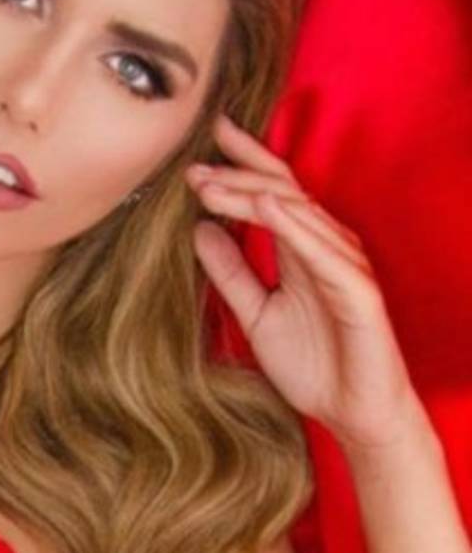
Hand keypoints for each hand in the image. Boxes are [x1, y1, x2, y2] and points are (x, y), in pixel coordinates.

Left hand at [185, 115, 424, 453]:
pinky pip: (327, 254)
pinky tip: (268, 208)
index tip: (204, 138)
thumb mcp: (255, 313)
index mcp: (300, 249)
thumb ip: (230, 272)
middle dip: (236, 176)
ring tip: (210, 183)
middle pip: (281, 193)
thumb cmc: (312, 364)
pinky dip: (297, 228)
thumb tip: (198, 228)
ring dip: (252, 196)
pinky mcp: (360, 293)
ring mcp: (344, 267)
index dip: (243, 162)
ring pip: (299, 216)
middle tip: (192, 166)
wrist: (351, 414)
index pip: (272, 192)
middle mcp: (324, 248)